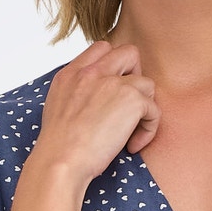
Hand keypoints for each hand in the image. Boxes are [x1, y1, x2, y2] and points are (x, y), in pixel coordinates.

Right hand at [32, 40, 160, 184]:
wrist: (61, 161)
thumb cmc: (59, 147)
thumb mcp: (57, 108)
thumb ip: (76, 93)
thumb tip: (96, 101)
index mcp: (72, 73)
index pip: (102, 49)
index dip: (114, 67)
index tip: (112, 94)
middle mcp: (92, 72)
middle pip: (129, 53)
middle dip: (135, 77)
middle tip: (127, 106)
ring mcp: (113, 83)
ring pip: (147, 83)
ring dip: (144, 107)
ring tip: (130, 131)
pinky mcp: (132, 100)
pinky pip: (154, 109)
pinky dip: (148, 130)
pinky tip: (132, 146)